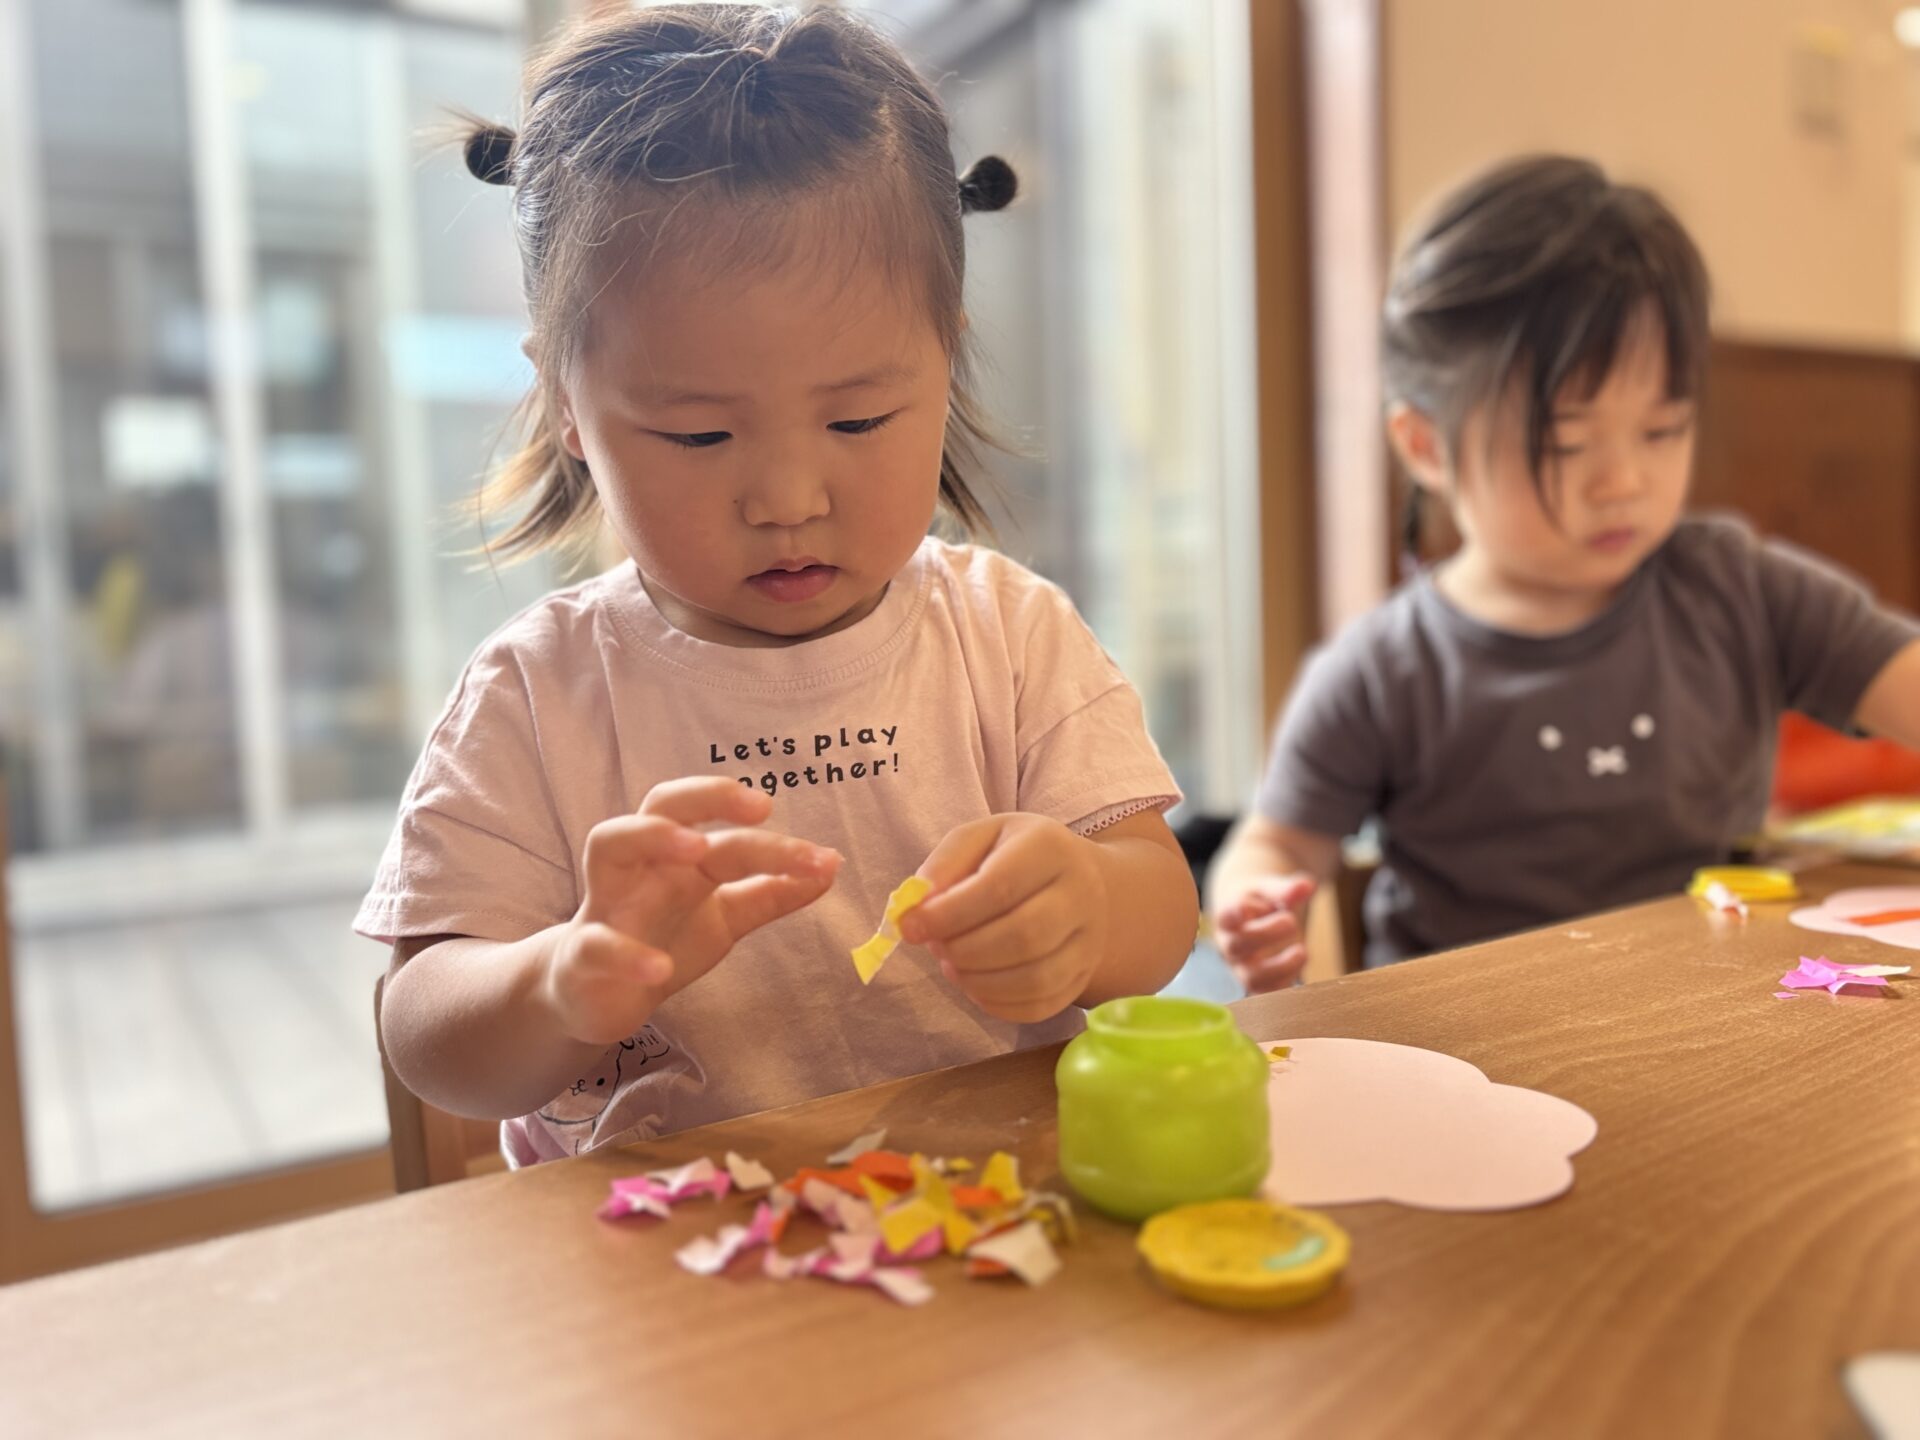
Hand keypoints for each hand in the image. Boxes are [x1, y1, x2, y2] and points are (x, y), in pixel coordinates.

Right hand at [545, 779, 838, 1044]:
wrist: (597, 996)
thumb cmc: (661, 939)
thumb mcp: (724, 918)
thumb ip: (771, 894)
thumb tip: (832, 865)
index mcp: (679, 860)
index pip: (723, 832)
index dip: (772, 840)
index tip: (820, 857)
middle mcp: (642, 867)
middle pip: (660, 805)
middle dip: (704, 795)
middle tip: (758, 806)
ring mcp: (607, 905)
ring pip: (609, 843)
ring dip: (652, 836)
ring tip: (697, 848)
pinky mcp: (582, 954)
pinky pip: (595, 943)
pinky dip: (626, 953)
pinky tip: (659, 968)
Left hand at [900, 812, 1106, 1023]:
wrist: (1076, 879)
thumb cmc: (1015, 856)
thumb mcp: (979, 839)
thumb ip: (944, 864)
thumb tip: (917, 906)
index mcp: (1051, 846)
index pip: (1000, 886)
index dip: (949, 914)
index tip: (909, 927)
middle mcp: (1081, 892)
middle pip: (1024, 936)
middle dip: (965, 951)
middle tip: (935, 948)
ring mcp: (1090, 939)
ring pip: (1037, 978)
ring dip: (979, 981)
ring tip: (953, 966)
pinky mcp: (1084, 975)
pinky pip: (1043, 1005)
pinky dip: (999, 1004)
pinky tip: (976, 986)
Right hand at [1215, 874, 1316, 992]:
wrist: (1252, 919)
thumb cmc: (1260, 902)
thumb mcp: (1269, 889)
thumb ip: (1285, 889)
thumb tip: (1306, 886)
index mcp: (1229, 916)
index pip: (1225, 916)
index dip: (1233, 914)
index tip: (1244, 907)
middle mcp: (1231, 944)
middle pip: (1238, 946)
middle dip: (1266, 935)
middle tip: (1291, 920)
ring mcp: (1243, 967)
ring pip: (1252, 977)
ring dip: (1280, 968)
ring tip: (1302, 952)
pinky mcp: (1258, 984)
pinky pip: (1268, 994)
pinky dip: (1286, 984)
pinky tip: (1300, 965)